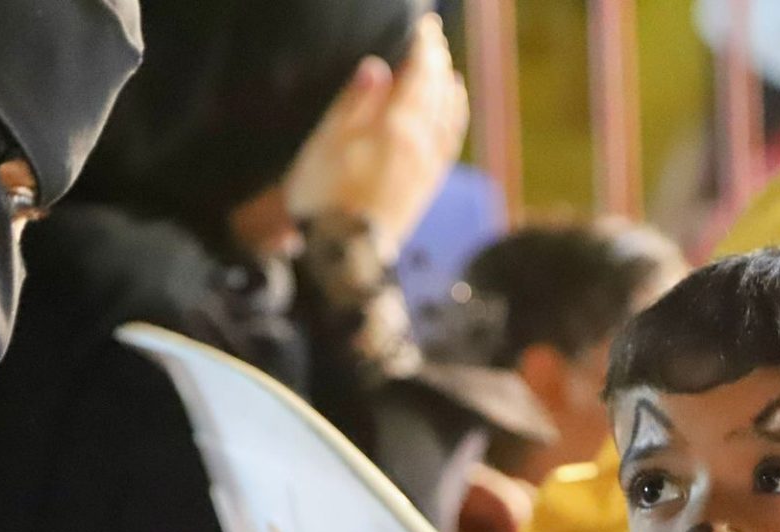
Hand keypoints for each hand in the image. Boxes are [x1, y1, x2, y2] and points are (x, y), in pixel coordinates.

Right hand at [283, 14, 469, 256]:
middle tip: (432, 38)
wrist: (346, 260)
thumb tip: (377, 68)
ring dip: (449, 87)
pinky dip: (455, 118)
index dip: (424, 46)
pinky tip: (452, 109)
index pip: (418, 75)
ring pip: (448, 116)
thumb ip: (353, 104)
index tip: (425, 24)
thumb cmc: (324, 199)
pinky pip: (449, 143)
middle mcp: (420, 145)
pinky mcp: (427, 187)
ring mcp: (427, 168)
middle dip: (436, 61)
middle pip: (437, 92)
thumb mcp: (326, 145)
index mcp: (396, 127)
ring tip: (446, 68)